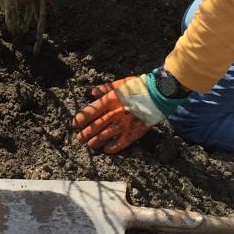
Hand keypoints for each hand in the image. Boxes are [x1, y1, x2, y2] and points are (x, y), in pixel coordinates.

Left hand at [72, 68, 187, 154]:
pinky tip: (107, 150)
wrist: (158, 94)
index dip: (82, 118)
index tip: (75, 123)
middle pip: (96, 125)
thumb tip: (92, 92)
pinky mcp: (134, 132)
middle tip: (79, 138)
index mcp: (111, 100)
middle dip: (86, 132)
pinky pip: (122, 142)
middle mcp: (115, 113)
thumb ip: (105, 88)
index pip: (92, 111)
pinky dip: (114, 147)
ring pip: (106, 135)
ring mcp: (124, 124)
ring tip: (89, 145)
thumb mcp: (120, 83)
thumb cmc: (139, 86)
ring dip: (96, 141)